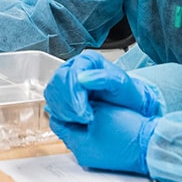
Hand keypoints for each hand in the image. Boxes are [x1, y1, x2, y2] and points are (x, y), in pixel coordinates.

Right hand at [44, 51, 160, 124]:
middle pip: (58, 83)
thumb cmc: (126, 94)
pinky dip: (60, 113)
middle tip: (82, 118)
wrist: (129, 106)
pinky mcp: (63, 93)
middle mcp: (74, 67)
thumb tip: (82, 77)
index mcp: (87, 60)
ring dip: (63, 110)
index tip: (84, 112)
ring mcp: (66, 80)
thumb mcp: (120, 83)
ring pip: (52, 92)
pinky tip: (73, 120)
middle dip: (68, 104)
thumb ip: (103, 78)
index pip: (70, 74)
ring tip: (80, 121)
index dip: (74, 95)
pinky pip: (52, 102)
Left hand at [49, 102, 156, 174]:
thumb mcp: (99, 111)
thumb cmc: (127, 130)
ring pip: (80, 134)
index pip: (57, 122)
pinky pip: (92, 140)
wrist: (150, 145)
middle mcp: (82, 154)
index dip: (62, 106)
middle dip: (73, 114)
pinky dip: (93, 129)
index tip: (68, 95)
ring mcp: (93, 157)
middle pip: (68, 129)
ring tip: (92, 109)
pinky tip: (102, 119)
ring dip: (83, 122)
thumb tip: (69, 102)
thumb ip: (80, 106)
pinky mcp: (104, 157)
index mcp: (77, 144)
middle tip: (80, 100)